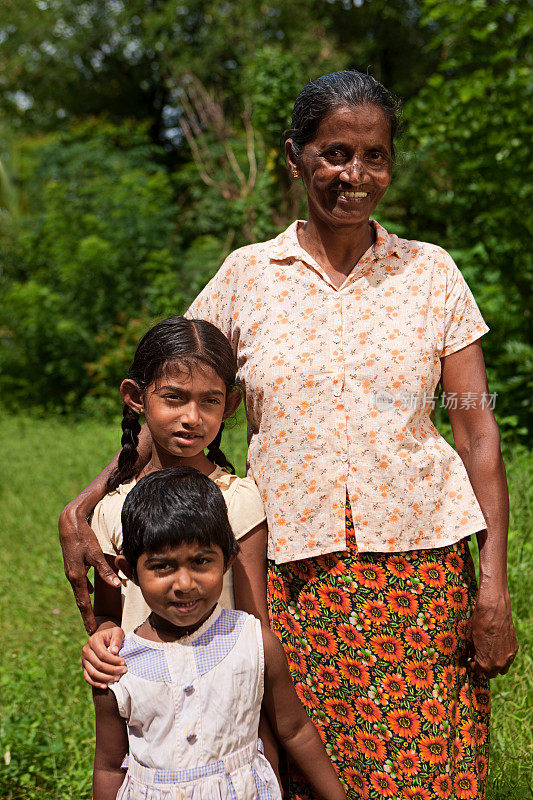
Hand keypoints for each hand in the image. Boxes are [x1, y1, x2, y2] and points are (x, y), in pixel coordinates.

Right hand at [59, 503, 120, 633]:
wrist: (68, 524)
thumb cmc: (83, 537)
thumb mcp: (96, 554)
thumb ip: (106, 571)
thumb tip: (116, 585)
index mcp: (77, 576)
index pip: (83, 603)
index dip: (88, 617)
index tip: (91, 631)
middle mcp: (72, 577)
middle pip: (80, 601)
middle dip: (86, 615)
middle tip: (91, 630)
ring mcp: (71, 572)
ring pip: (80, 592)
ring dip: (85, 604)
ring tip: (91, 615)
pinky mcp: (73, 566)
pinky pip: (79, 583)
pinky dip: (85, 591)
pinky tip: (90, 591)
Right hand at [82, 626, 125, 688]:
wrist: (104, 638)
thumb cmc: (112, 635)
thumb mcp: (117, 632)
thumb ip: (117, 639)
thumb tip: (114, 651)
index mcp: (93, 640)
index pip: (103, 654)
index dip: (113, 660)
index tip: (124, 663)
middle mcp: (86, 650)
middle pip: (98, 664)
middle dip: (112, 670)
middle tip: (123, 671)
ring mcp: (84, 660)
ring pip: (93, 673)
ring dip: (106, 678)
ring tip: (117, 678)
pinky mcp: (84, 667)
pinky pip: (88, 678)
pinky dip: (96, 683)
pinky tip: (105, 686)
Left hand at [468, 582, 517, 677]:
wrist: (494, 609)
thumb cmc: (479, 623)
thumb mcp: (470, 638)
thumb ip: (471, 651)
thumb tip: (469, 656)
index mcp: (487, 663)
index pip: (479, 671)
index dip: (474, 666)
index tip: (471, 660)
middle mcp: (500, 663)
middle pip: (491, 673)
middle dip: (484, 668)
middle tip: (479, 658)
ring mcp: (509, 656)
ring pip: (502, 667)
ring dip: (495, 664)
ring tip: (488, 653)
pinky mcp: (514, 647)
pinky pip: (508, 657)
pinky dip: (502, 655)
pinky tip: (496, 645)